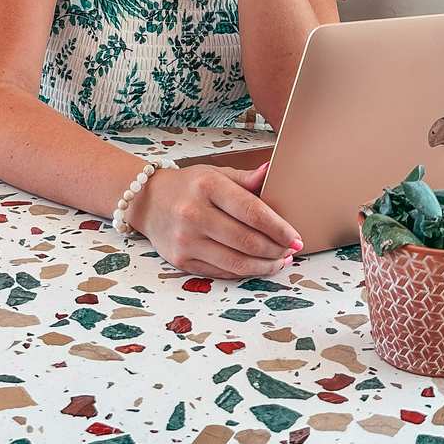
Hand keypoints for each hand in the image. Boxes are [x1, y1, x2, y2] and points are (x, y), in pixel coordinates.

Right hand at [130, 161, 302, 279]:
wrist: (148, 201)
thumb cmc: (188, 186)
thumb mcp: (215, 174)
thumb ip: (245, 178)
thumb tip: (272, 172)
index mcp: (207, 187)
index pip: (252, 211)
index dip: (279, 228)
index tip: (295, 237)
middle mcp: (194, 214)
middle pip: (247, 241)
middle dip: (276, 250)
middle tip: (291, 251)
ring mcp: (186, 240)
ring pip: (237, 262)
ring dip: (264, 266)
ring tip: (279, 261)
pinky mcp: (181, 260)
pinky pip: (221, 271)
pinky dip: (244, 271)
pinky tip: (257, 266)